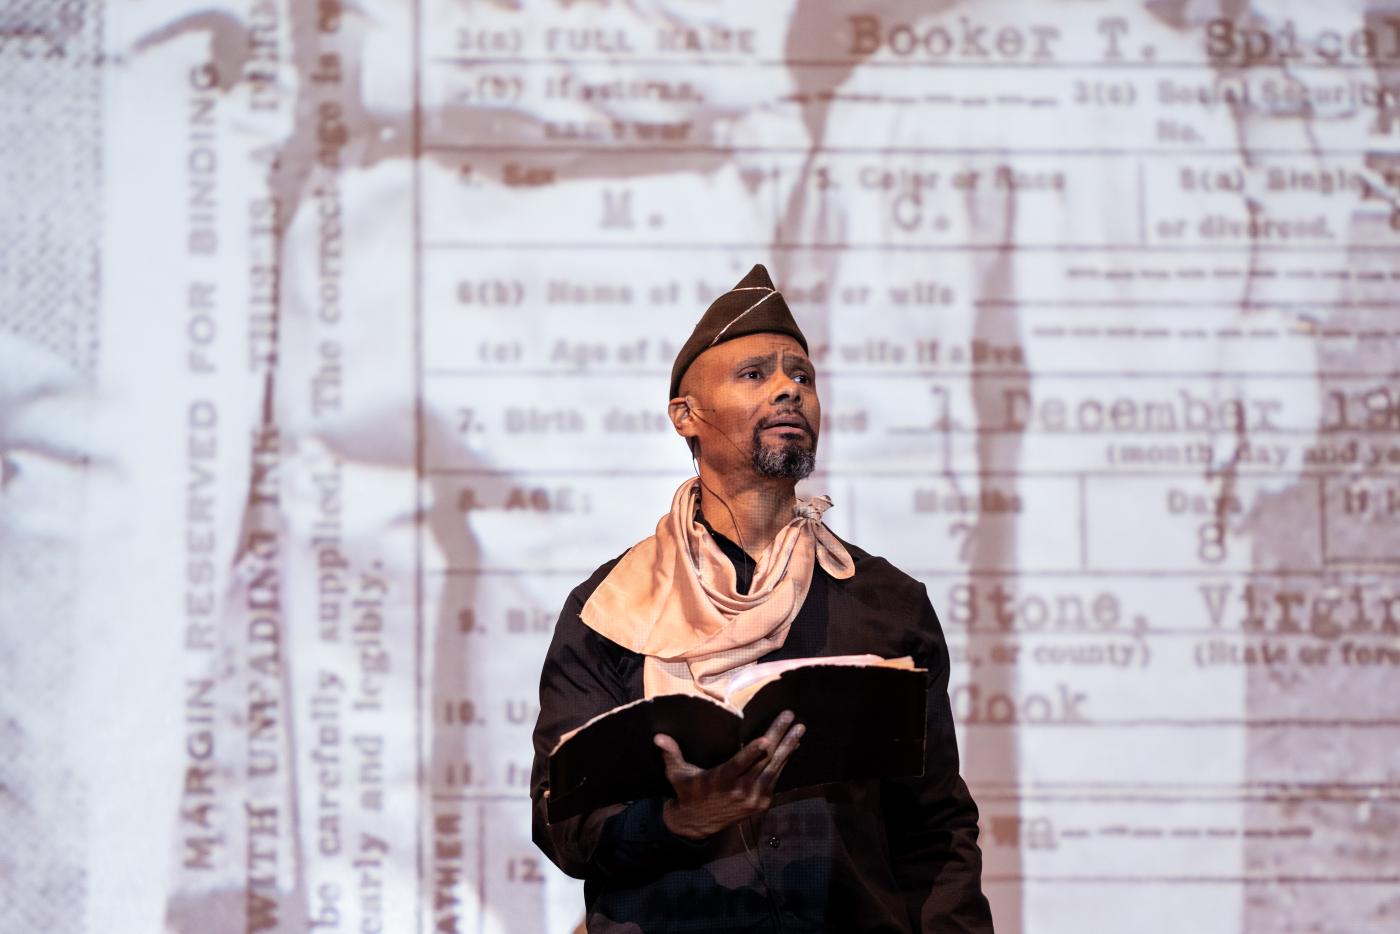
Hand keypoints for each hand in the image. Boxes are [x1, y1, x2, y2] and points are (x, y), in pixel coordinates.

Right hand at [653, 710, 804, 840]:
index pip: (739, 765)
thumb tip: (658, 736)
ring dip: (788, 747)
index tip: (765, 739)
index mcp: (720, 781)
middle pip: (763, 761)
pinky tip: (793, 746)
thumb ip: (671, 754)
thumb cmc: (687, 792)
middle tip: (790, 718)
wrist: (696, 825)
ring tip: (800, 729)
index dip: (753, 752)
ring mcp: (753, 798)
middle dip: (779, 737)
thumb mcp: (677, 774)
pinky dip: (785, 762)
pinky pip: (775, 778)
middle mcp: (740, 791)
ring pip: (774, 769)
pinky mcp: (761, 803)